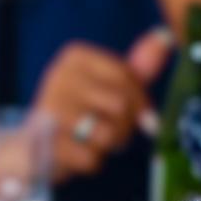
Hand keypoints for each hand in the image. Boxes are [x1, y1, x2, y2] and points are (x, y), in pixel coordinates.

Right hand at [27, 35, 170, 180]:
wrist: (35, 148)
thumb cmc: (80, 113)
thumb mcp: (106, 86)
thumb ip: (136, 68)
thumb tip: (165, 38)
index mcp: (74, 57)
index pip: (125, 75)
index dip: (140, 101)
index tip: (138, 113)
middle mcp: (59, 78)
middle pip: (120, 104)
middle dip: (126, 125)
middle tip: (112, 129)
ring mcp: (50, 111)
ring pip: (109, 134)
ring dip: (111, 144)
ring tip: (95, 140)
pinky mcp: (47, 144)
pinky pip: (92, 159)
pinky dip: (92, 162)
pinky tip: (77, 153)